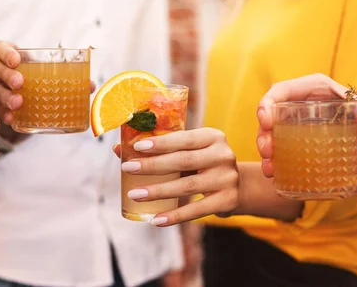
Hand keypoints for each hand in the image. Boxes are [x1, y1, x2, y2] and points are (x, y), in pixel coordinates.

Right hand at [0, 41, 95, 141]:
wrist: (17, 90)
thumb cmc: (34, 74)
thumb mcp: (44, 70)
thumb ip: (66, 75)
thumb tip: (91, 86)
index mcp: (7, 53)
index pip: (0, 48)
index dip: (7, 53)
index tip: (17, 60)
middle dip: (7, 75)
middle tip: (20, 83)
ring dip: (5, 96)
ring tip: (18, 103)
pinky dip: (2, 114)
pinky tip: (10, 119)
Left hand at [115, 128, 238, 225]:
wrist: (240, 186)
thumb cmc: (203, 164)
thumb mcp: (189, 152)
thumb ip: (160, 150)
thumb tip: (117, 149)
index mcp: (213, 136)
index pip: (184, 138)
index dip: (160, 143)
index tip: (137, 147)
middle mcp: (223, 155)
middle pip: (183, 161)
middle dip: (152, 165)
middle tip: (127, 168)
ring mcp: (228, 178)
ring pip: (187, 186)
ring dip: (158, 191)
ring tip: (135, 195)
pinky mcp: (228, 200)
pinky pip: (196, 210)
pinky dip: (174, 216)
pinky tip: (155, 219)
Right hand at [256, 73, 356, 177]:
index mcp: (312, 90)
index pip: (281, 91)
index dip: (268, 103)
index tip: (266, 121)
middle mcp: (299, 107)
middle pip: (271, 116)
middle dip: (263, 133)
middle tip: (267, 151)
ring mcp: (297, 127)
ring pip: (272, 136)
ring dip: (266, 152)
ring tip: (269, 169)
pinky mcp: (299, 145)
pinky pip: (281, 153)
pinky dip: (275, 164)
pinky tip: (274, 176)